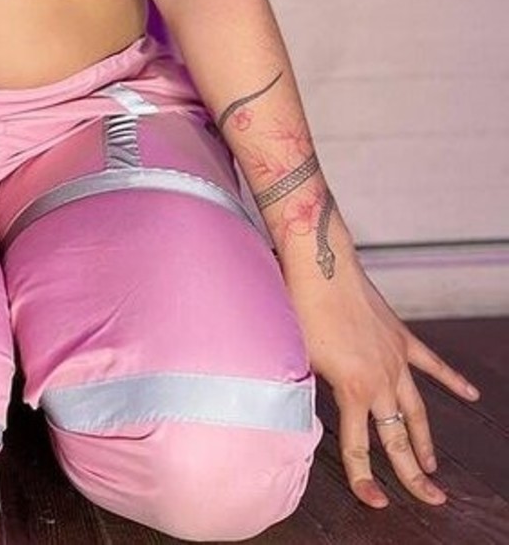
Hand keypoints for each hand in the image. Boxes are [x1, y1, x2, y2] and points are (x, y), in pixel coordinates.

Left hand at [283, 252, 480, 509]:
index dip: (365, 479)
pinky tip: (470, 395)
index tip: (375, 501)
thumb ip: (305, 390)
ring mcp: (395, 358)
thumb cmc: (300, 308)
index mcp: (352, 389)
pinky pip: (431, 364)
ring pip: (417, 408)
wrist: (320, 265)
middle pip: (399, 437)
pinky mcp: (400, 337)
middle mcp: (380, 379)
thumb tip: (300, 414)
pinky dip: (452, 381)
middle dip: (414, 473)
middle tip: (433, 498)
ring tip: (433, 464)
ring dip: (426, 439)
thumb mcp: (296, 358)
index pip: (359, 447)